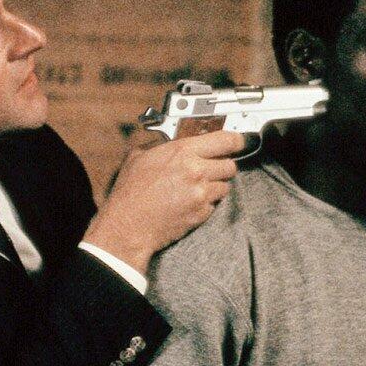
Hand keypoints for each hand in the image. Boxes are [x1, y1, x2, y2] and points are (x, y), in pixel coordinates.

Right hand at [83, 131, 243, 273]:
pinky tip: (189, 203)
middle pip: (230, 165)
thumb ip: (158, 146)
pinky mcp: (202, 213)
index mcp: (182, 152)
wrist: (128, 225)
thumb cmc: (130, 193)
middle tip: (210, 169)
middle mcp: (196, 171)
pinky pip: (214, 205)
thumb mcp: (139, 158)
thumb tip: (166, 141)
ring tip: (195, 189)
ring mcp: (201, 193)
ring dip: (215, 186)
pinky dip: (206, 203)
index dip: (235, 140)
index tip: (238, 142)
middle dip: (222, 166)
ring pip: (225, 186)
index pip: (225, 140)